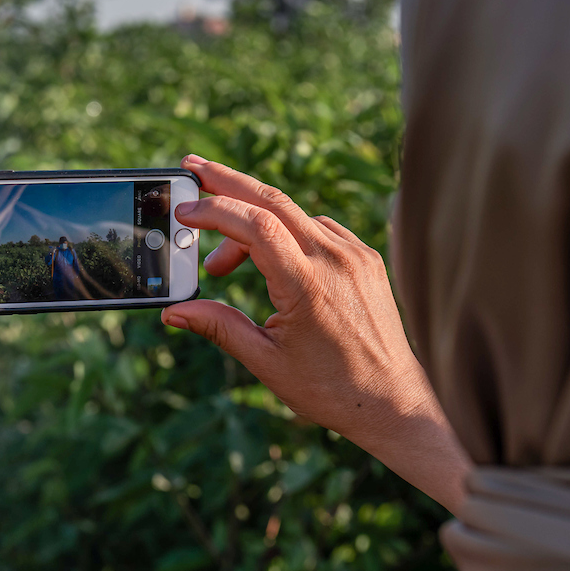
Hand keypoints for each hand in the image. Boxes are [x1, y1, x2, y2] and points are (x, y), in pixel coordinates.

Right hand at [163, 155, 469, 512]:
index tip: (183, 212)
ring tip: (220, 263)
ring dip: (250, 222)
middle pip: (272, 199)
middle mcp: (335, 259)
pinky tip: (266, 260)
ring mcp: (355, 254)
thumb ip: (218, 327)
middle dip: (226, 180)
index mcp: (308, 285)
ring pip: (292, 214)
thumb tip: (173, 311)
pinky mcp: (365, 258)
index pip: (255, 225)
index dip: (214, 210)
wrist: (396, 402)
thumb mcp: (265, 361)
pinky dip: (283, 232)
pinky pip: (316, 227)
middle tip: (191, 168)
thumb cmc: (330, 389)